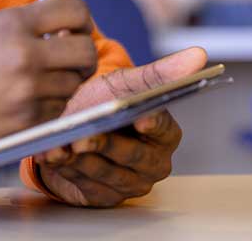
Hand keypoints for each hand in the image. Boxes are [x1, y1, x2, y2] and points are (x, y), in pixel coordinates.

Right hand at [0, 0, 97, 162]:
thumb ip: (24, 27)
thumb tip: (65, 29)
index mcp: (13, 24)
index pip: (73, 11)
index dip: (82, 20)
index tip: (78, 29)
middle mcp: (25, 55)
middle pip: (85, 52)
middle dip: (81, 57)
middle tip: (69, 62)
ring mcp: (27, 92)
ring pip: (72, 86)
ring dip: (60, 86)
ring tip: (30, 86)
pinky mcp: (24, 124)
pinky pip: (56, 114)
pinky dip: (46, 111)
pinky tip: (20, 107)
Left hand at [36, 46, 207, 206]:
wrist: (76, 127)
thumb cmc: (107, 103)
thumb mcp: (128, 83)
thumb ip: (160, 72)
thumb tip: (199, 54)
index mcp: (166, 134)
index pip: (162, 128)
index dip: (151, 123)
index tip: (140, 118)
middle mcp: (153, 164)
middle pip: (131, 156)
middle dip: (106, 145)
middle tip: (84, 137)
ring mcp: (129, 184)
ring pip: (106, 173)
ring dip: (81, 160)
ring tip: (61, 145)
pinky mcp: (104, 197)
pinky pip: (86, 186)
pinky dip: (67, 170)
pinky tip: (52, 156)